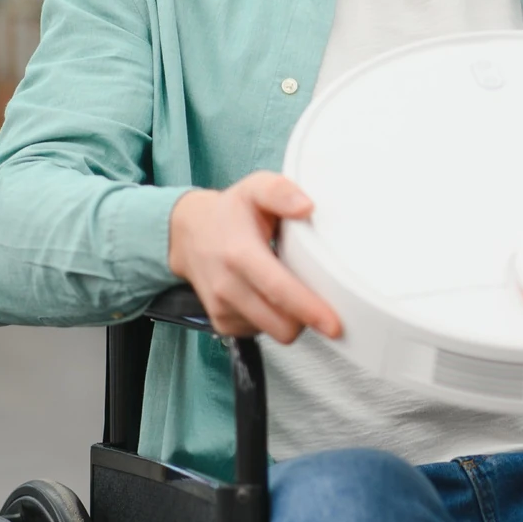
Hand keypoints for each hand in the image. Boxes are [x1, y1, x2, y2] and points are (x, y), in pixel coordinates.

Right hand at [167, 172, 342, 343]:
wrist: (188, 233)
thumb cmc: (230, 211)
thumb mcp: (255, 188)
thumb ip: (280, 192)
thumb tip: (306, 206)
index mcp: (240, 254)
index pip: (278, 289)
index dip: (309, 309)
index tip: (334, 324)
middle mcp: (227, 286)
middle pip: (279, 324)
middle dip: (307, 319)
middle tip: (320, 299)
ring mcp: (221, 308)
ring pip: (272, 332)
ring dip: (290, 319)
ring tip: (290, 289)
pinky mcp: (221, 322)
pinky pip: (258, 333)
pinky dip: (271, 320)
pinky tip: (269, 297)